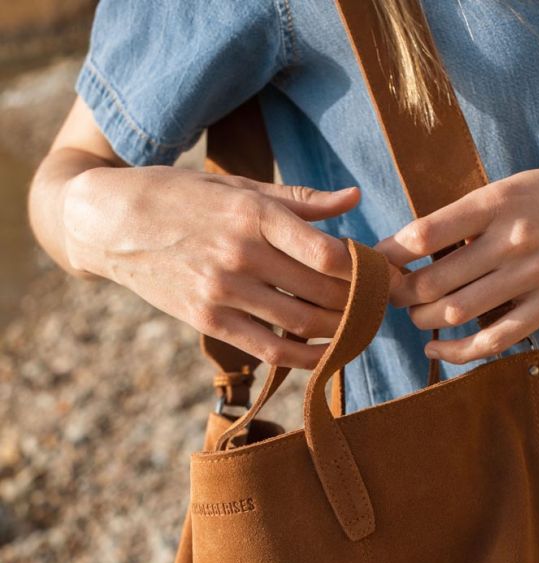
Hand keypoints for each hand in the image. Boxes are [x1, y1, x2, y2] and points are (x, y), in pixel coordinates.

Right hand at [62, 166, 360, 367]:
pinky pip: (268, 349)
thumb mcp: (236, 186)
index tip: (385, 274)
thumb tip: (354, 198)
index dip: (366, 270)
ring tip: (363, 329)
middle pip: (322, 292)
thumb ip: (298, 199)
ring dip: (341, 331)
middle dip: (362, 303)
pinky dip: (305, 356)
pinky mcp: (208, 320)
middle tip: (383, 306)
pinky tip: (327, 354)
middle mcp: (240, 254)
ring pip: (301, 324)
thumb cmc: (180, 196)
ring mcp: (222, 291)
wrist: (109, 222)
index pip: (328, 253)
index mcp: (253, 214)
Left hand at [376, 153, 538, 363]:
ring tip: (415, 317)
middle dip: (400, 295)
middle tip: (390, 297)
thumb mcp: (512, 187)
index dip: (390, 255)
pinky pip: (495, 340)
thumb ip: (469, 215)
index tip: (376, 264)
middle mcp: (513, 238)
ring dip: (423, 322)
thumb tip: (412, 247)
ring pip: (457, 312)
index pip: (425, 234)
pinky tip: (437, 350)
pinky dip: (458, 352)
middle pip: (434, 281)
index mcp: (497, 201)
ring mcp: (534, 274)